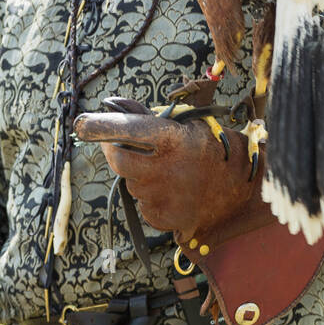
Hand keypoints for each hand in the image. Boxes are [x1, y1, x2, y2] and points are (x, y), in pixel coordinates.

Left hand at [73, 103, 265, 246]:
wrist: (241, 195)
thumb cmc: (215, 152)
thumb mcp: (191, 126)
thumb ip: (151, 118)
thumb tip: (112, 105)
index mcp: (174, 141)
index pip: (129, 130)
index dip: (102, 126)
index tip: (82, 123)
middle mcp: (164, 170)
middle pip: (119, 159)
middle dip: (115, 149)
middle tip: (121, 143)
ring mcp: (161, 197)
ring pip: (132, 182)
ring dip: (140, 174)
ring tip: (169, 171)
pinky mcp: (160, 218)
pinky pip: (142, 202)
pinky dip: (151, 194)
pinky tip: (172, 189)